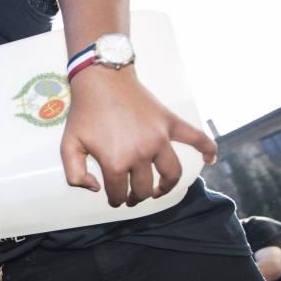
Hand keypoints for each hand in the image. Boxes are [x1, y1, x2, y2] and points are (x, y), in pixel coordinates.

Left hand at [61, 68, 215, 206]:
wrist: (102, 79)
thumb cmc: (85, 113)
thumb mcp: (69, 146)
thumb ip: (75, 175)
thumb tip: (97, 189)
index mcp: (115, 162)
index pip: (119, 193)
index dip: (116, 200)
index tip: (115, 199)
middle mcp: (141, 153)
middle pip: (145, 188)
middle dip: (137, 197)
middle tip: (132, 196)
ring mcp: (159, 138)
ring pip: (171, 174)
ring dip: (167, 186)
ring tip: (159, 190)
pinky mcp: (169, 123)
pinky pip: (196, 137)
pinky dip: (207, 148)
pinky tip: (211, 158)